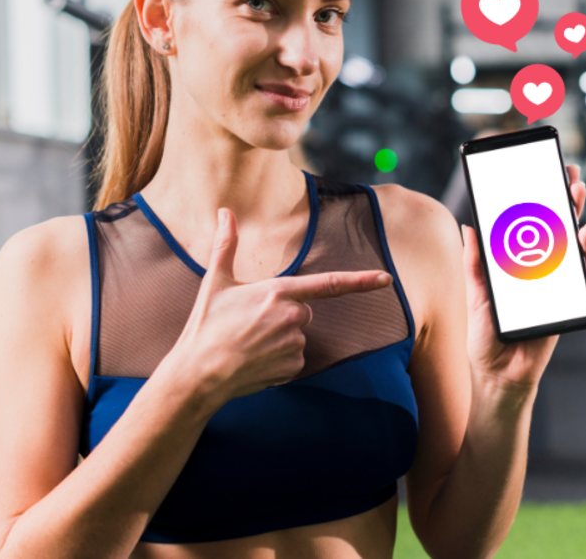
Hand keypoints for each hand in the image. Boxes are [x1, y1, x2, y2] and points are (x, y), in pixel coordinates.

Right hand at [165, 208, 392, 401]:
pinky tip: (256, 361)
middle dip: (285, 314)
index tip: (386, 278)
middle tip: (251, 323)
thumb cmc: (205, 325)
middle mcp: (292, 317)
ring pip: (298, 335)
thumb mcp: (216, 282)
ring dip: (281, 338)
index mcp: (279, 291)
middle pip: (304, 311)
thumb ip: (226, 245)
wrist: (199, 372)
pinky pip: (295, 359)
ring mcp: (294, 344)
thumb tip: (224, 212)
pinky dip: (279, 360)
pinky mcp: (292, 367)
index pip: (329, 284)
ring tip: (249, 343)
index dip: (361, 281)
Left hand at [462, 164, 585, 392]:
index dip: (534, 201)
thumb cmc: (485, 336)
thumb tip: (470, 227)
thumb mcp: (476, 294)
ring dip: (574, 217)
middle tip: (567, 170)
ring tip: (576, 191)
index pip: (528, 226)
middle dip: (561, 198)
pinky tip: (584, 233)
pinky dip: (582, 253)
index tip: (537, 173)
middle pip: (553, 228)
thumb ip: (475, 262)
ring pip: (568, 244)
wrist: (499, 373)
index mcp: (514, 265)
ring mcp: (552, 283)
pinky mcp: (563, 300)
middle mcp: (536, 269)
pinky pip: (577, 274)